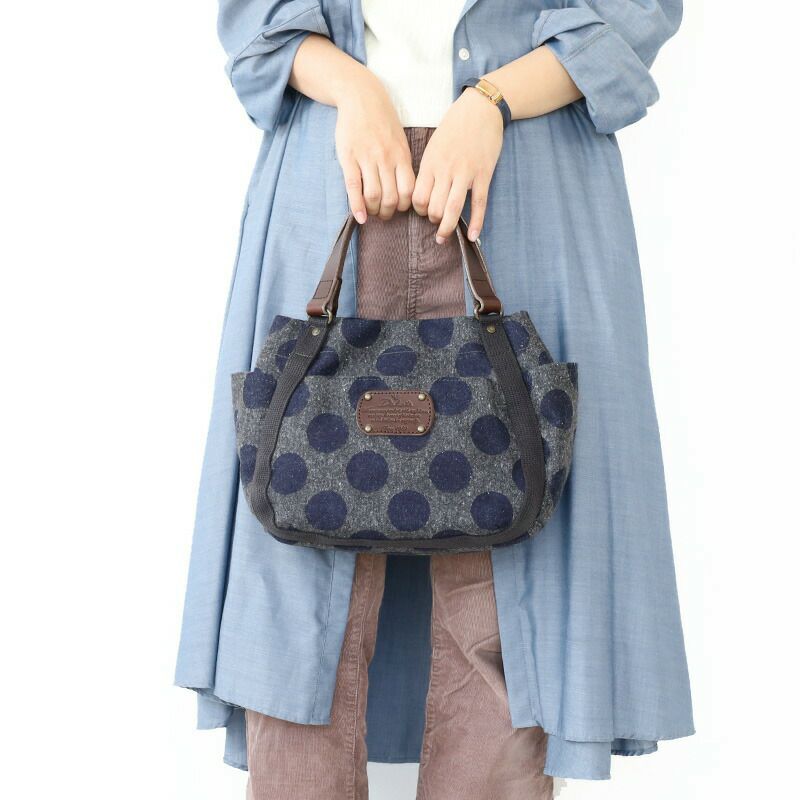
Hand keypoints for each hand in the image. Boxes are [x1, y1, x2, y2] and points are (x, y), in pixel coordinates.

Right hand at [335, 73, 415, 222]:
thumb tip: (405, 190)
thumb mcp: (400, 140)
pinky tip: (359, 217)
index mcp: (401, 155)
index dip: (404, 206)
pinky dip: (357, 206)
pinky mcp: (349, 157)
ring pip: (373, 195)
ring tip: (371, 212)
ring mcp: (367, 158)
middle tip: (383, 215)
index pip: (409, 191)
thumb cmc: (382, 120)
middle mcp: (386, 158)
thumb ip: (402, 164)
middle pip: (391, 198)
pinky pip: (354, 187)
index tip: (397, 208)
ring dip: (373, 211)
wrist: (360, 96)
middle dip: (387, 213)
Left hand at [412, 87, 503, 242]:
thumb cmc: (454, 127)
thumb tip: (421, 194)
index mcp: (431, 163)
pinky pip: (479, 204)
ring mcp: (466, 173)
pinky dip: (476, 222)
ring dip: (447, 228)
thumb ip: (428, 170)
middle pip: (434, 207)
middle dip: (432, 220)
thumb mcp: (433, 146)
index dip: (418, 210)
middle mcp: (446, 170)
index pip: (418, 197)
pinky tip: (473, 236)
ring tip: (443, 237)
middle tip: (435, 222)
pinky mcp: (483, 175)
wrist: (481, 109)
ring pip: (453, 209)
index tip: (422, 211)